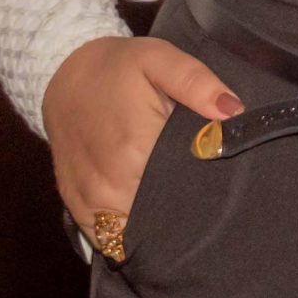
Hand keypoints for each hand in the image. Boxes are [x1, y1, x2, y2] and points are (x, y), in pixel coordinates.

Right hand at [39, 34, 243, 247]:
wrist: (63, 73)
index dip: (206, 196)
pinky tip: (144, 218)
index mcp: (135, 151)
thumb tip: (235, 111)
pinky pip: (105, 238)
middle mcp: (108, 185)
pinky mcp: (75, 207)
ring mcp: (89, 201)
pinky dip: (125, 234)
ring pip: (131, 236)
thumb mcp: (160, 59)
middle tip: (203, 200)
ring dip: (153, 230)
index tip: (221, 190)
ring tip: (176, 211)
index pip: (183, 196)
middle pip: (158, 221)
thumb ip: (197, 83)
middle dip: (181, 215)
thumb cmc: (118, 67)